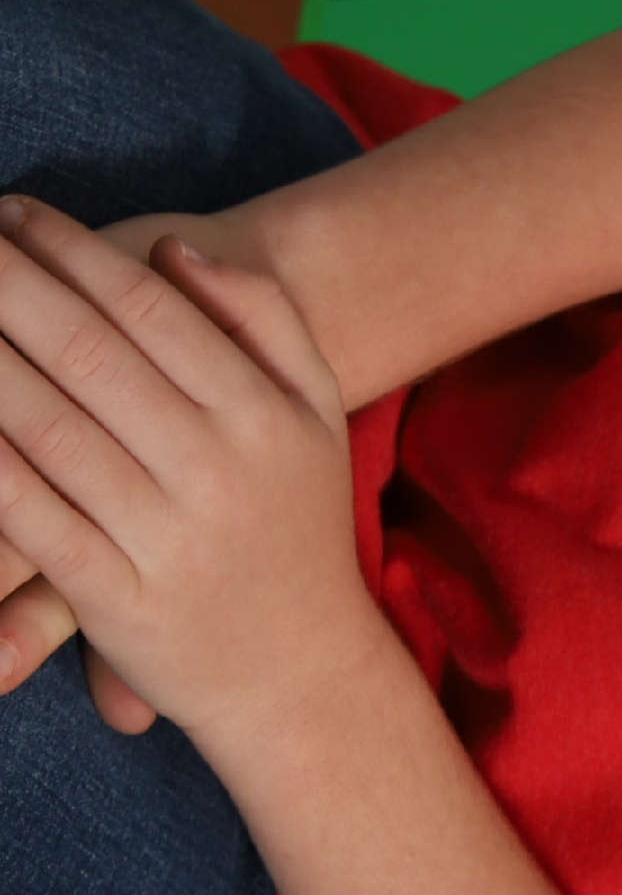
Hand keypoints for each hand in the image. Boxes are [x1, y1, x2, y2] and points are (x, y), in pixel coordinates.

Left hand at [0, 196, 388, 748]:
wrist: (308, 679)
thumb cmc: (295, 531)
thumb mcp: (317, 418)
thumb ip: (266, 322)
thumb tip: (175, 253)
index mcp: (265, 418)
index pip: (149, 310)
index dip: (69, 253)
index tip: (11, 215)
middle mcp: (218, 472)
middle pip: (88, 354)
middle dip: (7, 287)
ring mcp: (165, 538)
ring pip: (45, 426)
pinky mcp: (116, 601)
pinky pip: (27, 515)